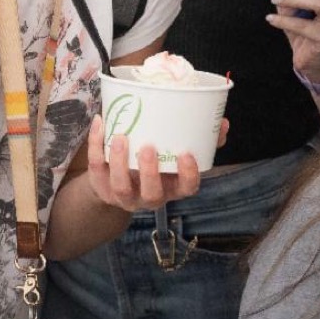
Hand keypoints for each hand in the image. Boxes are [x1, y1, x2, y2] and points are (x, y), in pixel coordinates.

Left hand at [79, 127, 208, 212]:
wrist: (115, 181)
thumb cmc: (155, 163)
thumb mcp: (177, 155)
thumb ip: (202, 141)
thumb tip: (223, 123)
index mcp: (172, 187)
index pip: (186, 188)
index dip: (188, 174)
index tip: (186, 154)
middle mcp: (148, 196)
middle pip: (151, 193)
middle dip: (150, 172)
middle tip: (148, 147)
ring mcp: (123, 194)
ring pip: (120, 186)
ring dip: (119, 161)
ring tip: (120, 136)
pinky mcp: (101, 185)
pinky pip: (97, 167)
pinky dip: (96, 145)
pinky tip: (100, 123)